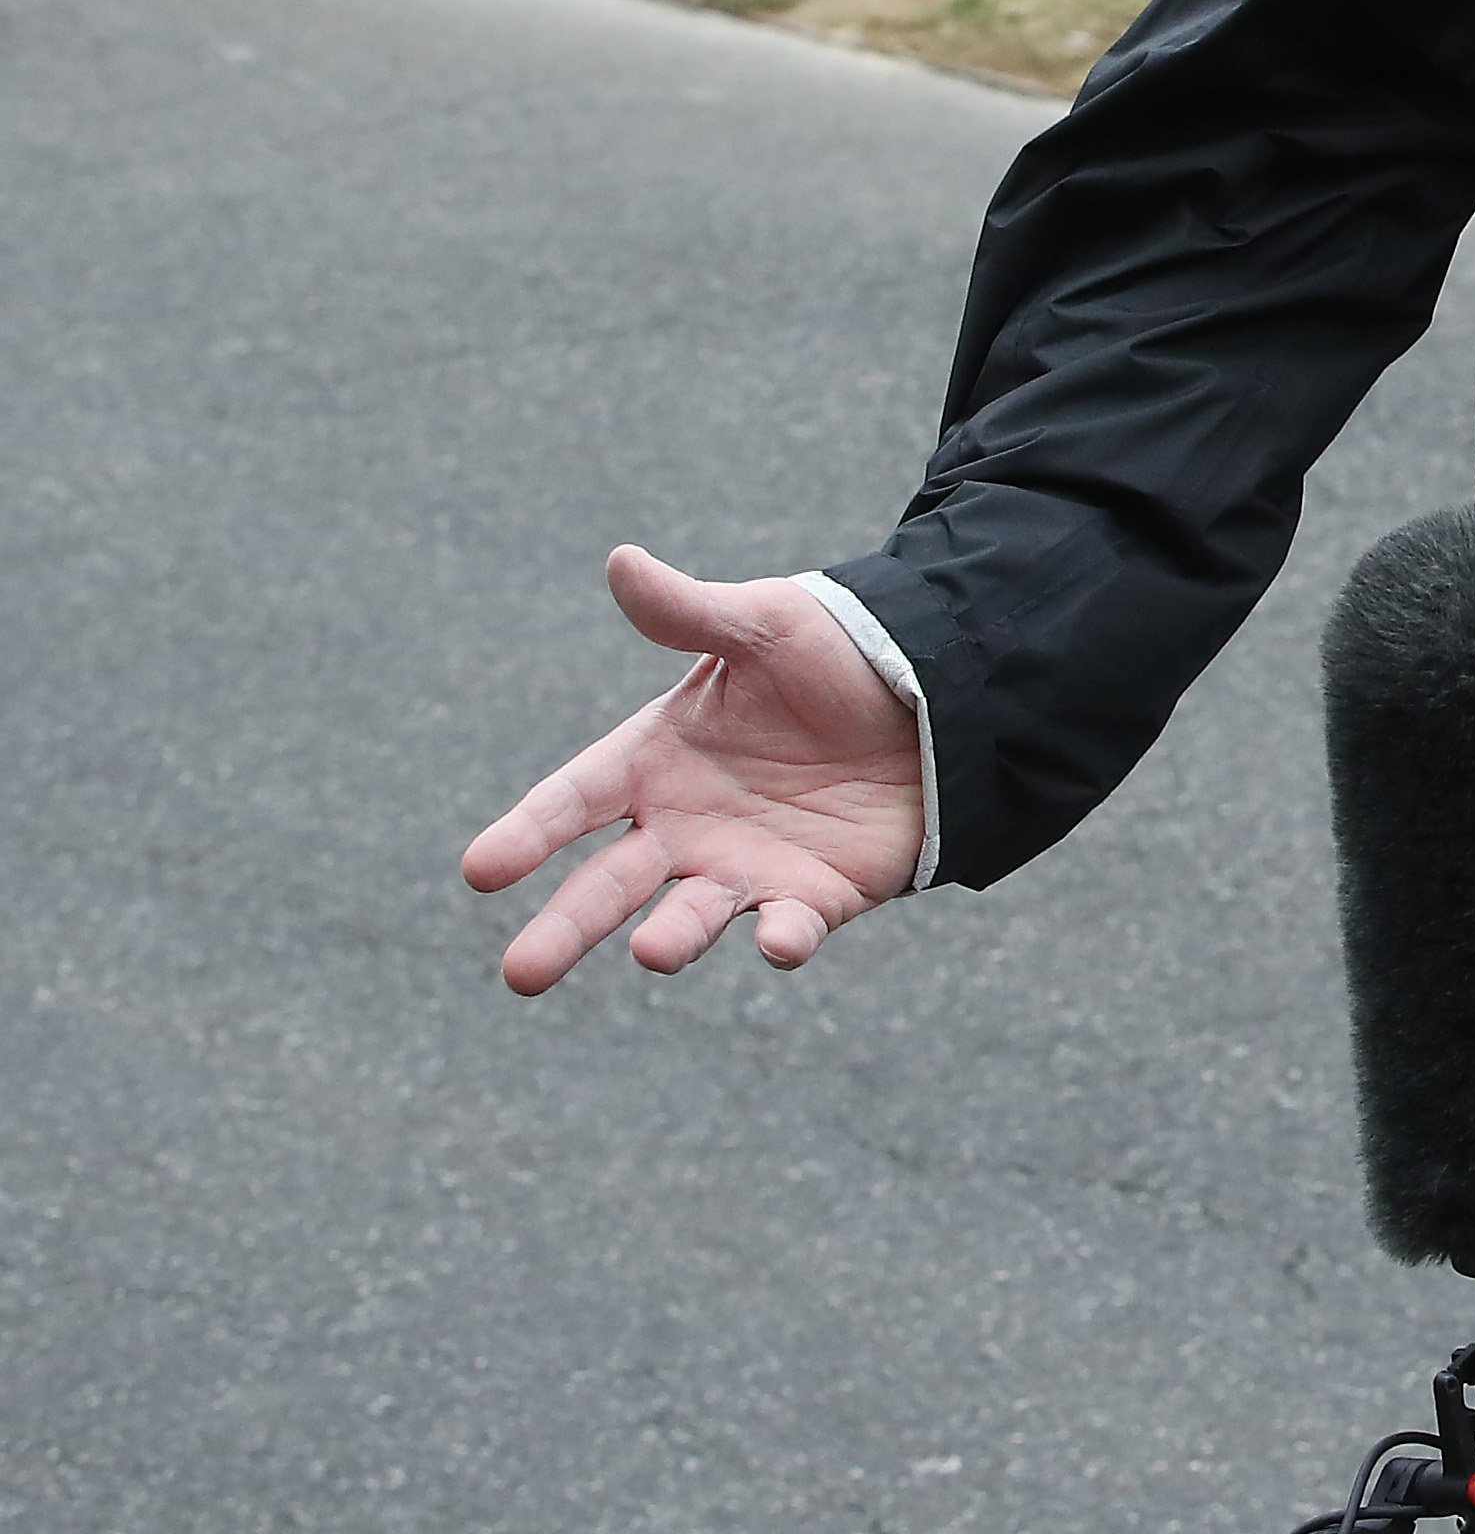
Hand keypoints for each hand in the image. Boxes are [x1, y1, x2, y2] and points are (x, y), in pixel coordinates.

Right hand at [463, 548, 922, 995]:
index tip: (480, 871)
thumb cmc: (833, 653)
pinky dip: (782, 939)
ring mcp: (744, 867)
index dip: (527, 834)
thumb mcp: (761, 624)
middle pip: (608, 885)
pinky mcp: (812, 896)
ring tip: (652, 951)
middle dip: (564, 927)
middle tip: (521, 974)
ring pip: (690, 918)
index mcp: (656, 759)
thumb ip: (689, 611)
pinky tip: (778, 944)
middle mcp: (685, 826)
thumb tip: (623, 560)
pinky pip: (789, 926)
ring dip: (672, 938)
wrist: (934, 691)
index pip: (574, 802)